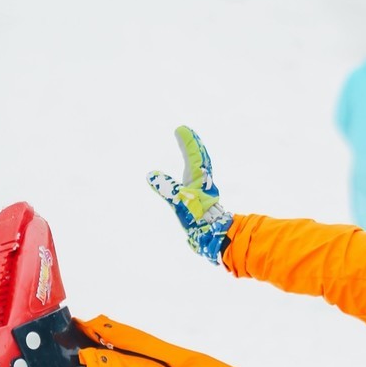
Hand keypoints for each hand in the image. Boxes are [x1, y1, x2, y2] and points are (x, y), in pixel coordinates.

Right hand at [148, 126, 233, 264]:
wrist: (214, 237)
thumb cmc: (199, 219)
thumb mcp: (180, 202)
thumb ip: (166, 188)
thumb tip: (151, 174)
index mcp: (200, 179)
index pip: (194, 155)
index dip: (187, 142)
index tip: (180, 129)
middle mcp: (203, 182)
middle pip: (200, 158)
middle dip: (192, 145)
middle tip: (185, 132)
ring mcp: (203, 191)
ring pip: (200, 168)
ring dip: (194, 156)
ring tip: (189, 149)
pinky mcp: (202, 200)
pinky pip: (196, 179)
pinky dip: (192, 171)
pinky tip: (190, 178)